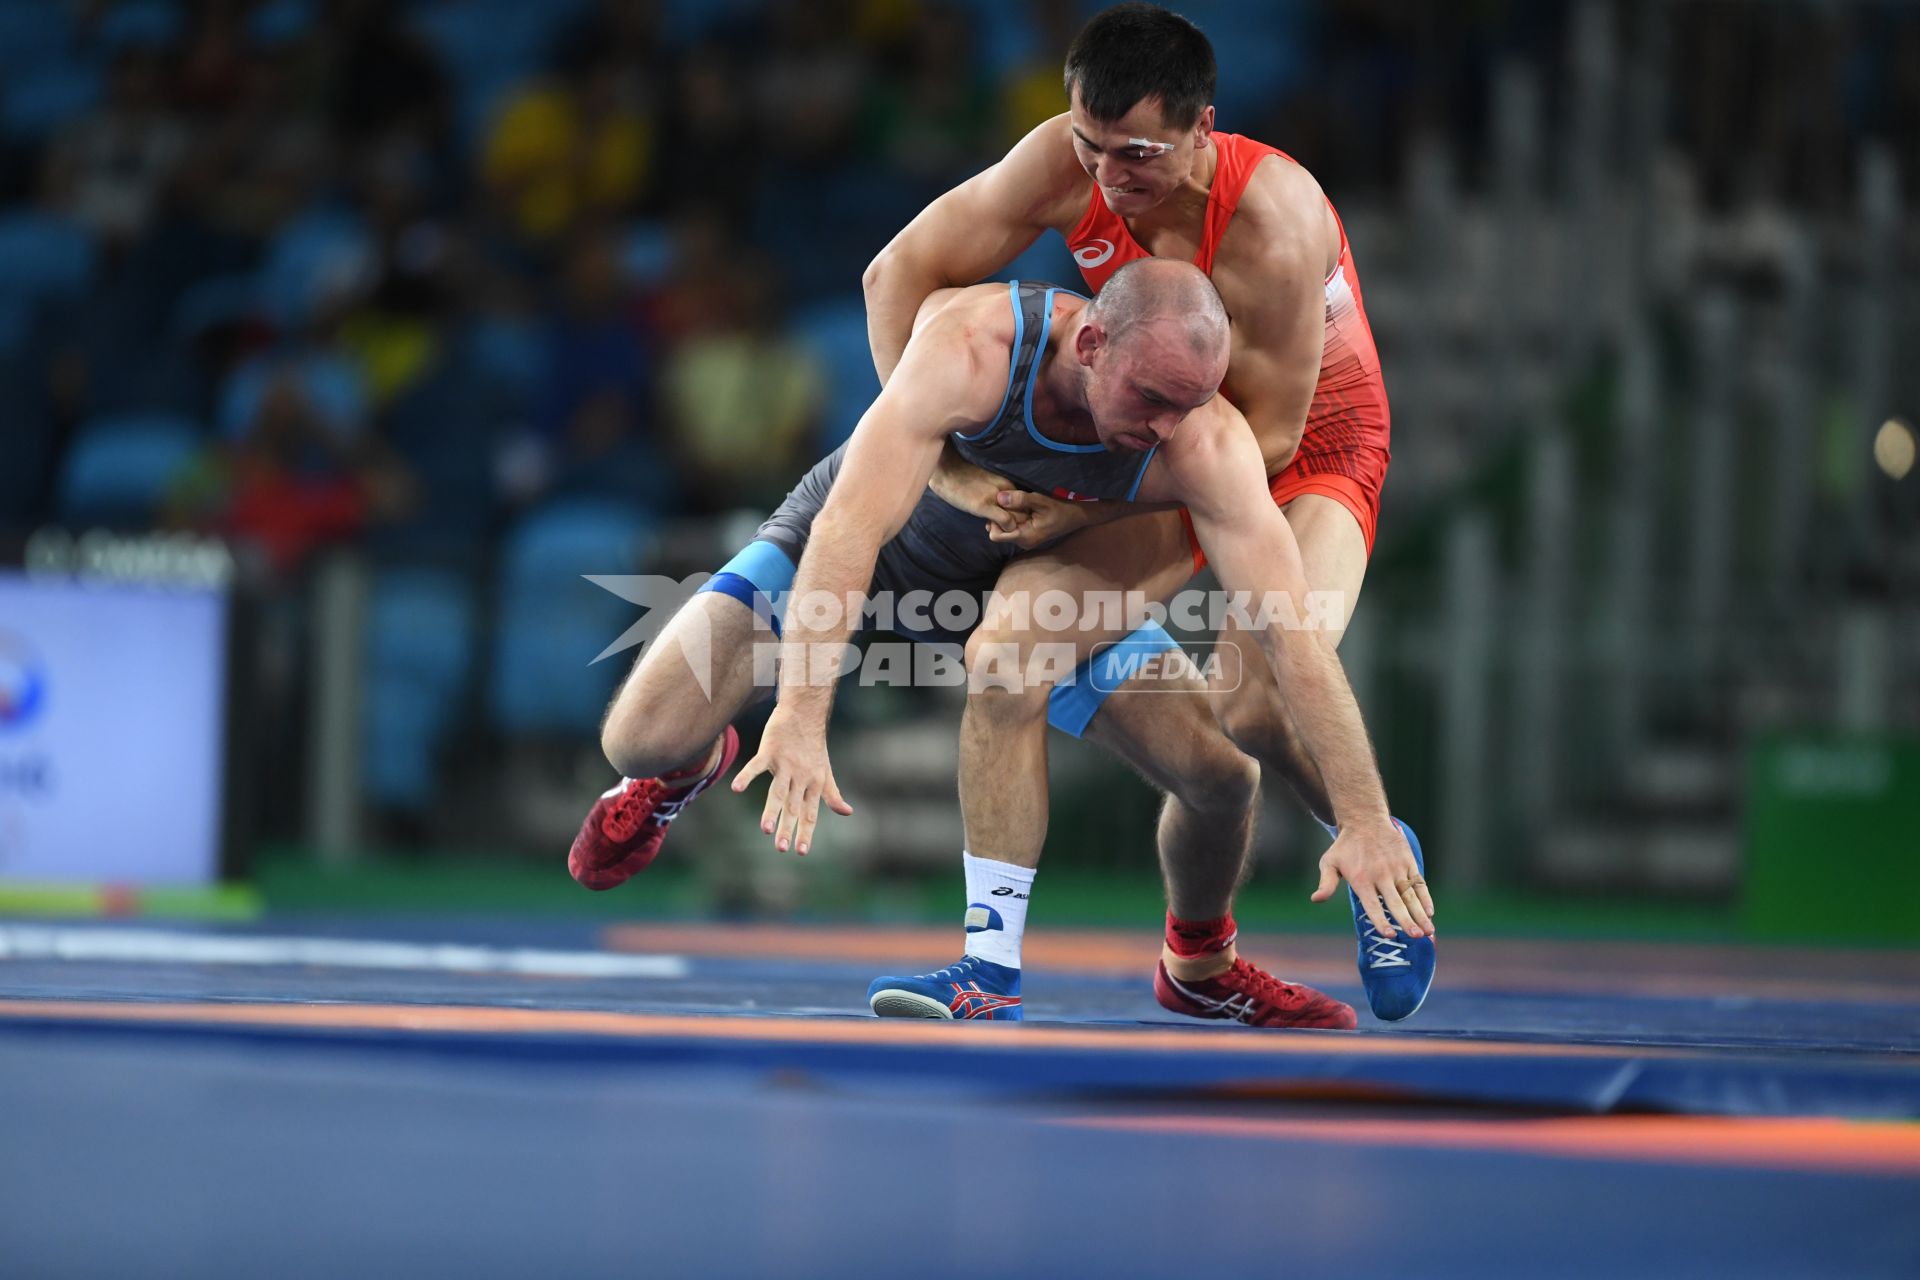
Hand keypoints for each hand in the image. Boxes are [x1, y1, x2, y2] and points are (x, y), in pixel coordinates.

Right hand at [730, 705, 852, 855]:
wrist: (805, 713)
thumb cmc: (814, 745)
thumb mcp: (826, 771)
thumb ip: (832, 794)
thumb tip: (847, 812)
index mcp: (813, 784)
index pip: (810, 813)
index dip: (805, 832)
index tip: (800, 852)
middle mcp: (801, 777)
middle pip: (792, 807)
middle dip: (788, 828)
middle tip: (781, 849)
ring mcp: (785, 764)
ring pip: (777, 791)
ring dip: (772, 810)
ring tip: (766, 830)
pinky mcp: (769, 751)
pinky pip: (756, 766)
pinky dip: (746, 776)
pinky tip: (736, 788)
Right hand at [925, 447, 1024, 530]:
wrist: (945, 470)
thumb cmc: (962, 478)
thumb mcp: (986, 482)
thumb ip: (998, 493)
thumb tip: (1003, 507)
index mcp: (1006, 483)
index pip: (1025, 503)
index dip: (1018, 515)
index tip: (1007, 521)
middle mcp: (1006, 488)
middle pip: (1025, 511)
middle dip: (1017, 523)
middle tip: (1002, 527)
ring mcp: (996, 497)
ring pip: (1019, 518)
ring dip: (1011, 528)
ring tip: (995, 527)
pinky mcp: (984, 505)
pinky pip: (1006, 521)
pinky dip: (1005, 530)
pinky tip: (992, 527)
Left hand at [984, 489, 1093, 548]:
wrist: (1077, 515)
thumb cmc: (1061, 509)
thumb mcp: (1041, 501)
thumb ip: (1020, 499)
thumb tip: (999, 497)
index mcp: (1025, 537)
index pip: (996, 535)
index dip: (995, 520)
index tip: (1002, 507)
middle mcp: (1023, 542)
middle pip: (998, 531)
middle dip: (1000, 517)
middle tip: (1009, 503)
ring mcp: (1025, 539)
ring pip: (1004, 528)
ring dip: (1007, 516)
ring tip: (1015, 504)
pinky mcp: (1027, 533)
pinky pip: (1012, 526)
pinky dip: (1013, 516)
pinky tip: (1020, 507)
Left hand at [1309, 819, 1434, 938]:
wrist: (1365, 820)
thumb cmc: (1345, 847)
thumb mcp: (1329, 862)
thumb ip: (1326, 883)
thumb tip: (1316, 899)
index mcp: (1361, 879)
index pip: (1372, 905)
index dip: (1380, 920)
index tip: (1389, 935)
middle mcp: (1381, 875)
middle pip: (1395, 902)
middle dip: (1406, 921)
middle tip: (1415, 937)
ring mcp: (1397, 868)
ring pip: (1410, 895)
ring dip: (1420, 914)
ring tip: (1428, 931)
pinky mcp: (1408, 862)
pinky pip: (1419, 883)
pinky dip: (1426, 898)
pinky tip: (1430, 913)